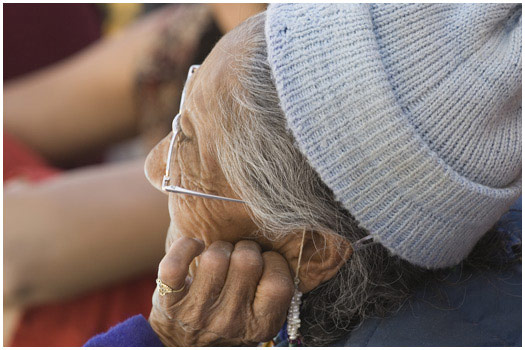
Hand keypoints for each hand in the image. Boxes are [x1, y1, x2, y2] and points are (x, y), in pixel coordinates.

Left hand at [149, 237, 294, 345]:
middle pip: (247, 260)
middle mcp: (229, 321)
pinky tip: (194, 247)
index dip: (274, 263)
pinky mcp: (171, 302)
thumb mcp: (261, 318)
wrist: (185, 347)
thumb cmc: (231, 323)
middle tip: (241, 258)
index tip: (266, 263)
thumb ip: (275, 292)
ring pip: (215, 256)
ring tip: (219, 258)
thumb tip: (291, 248)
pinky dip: (184, 247)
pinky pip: (174, 264)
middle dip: (247, 249)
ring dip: (220, 248)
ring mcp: (198, 312)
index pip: (279, 282)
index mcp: (259, 326)